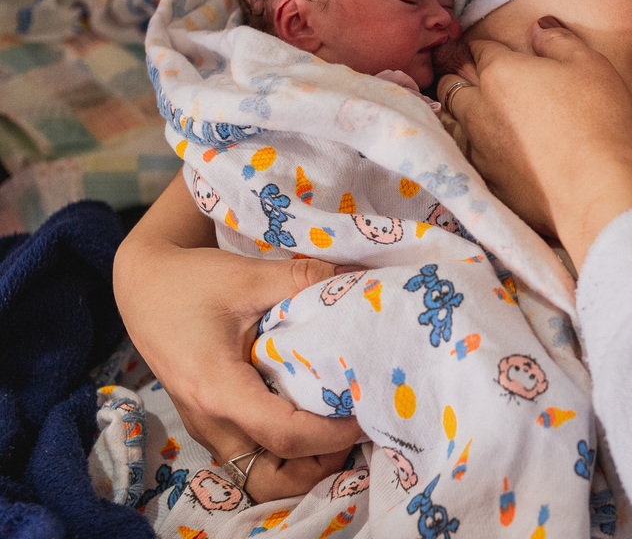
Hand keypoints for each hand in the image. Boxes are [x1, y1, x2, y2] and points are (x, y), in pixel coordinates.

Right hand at [114, 173, 361, 502]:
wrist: (144, 285)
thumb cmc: (191, 281)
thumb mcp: (250, 276)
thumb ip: (305, 280)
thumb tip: (356, 282)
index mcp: (218, 390)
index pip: (285, 435)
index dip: (333, 434)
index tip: (365, 413)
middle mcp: (211, 421)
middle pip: (272, 476)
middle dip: (320, 463)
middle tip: (354, 425)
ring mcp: (208, 427)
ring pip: (260, 476)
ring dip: (302, 464)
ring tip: (335, 426)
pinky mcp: (212, 423)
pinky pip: (251, 456)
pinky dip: (285, 452)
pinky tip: (311, 417)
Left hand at [437, 16, 631, 260]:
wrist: (592, 188)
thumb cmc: (596, 118)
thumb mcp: (590, 64)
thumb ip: (559, 40)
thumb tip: (538, 27)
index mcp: (501, 72)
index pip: (480, 49)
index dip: (482, 46)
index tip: (483, 47)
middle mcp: (480, 108)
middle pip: (451, 84)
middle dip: (457, 75)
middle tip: (465, 73)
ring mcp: (480, 147)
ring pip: (451, 121)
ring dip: (457, 112)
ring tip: (466, 109)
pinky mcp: (487, 181)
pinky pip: (466, 156)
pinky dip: (471, 147)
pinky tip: (483, 150)